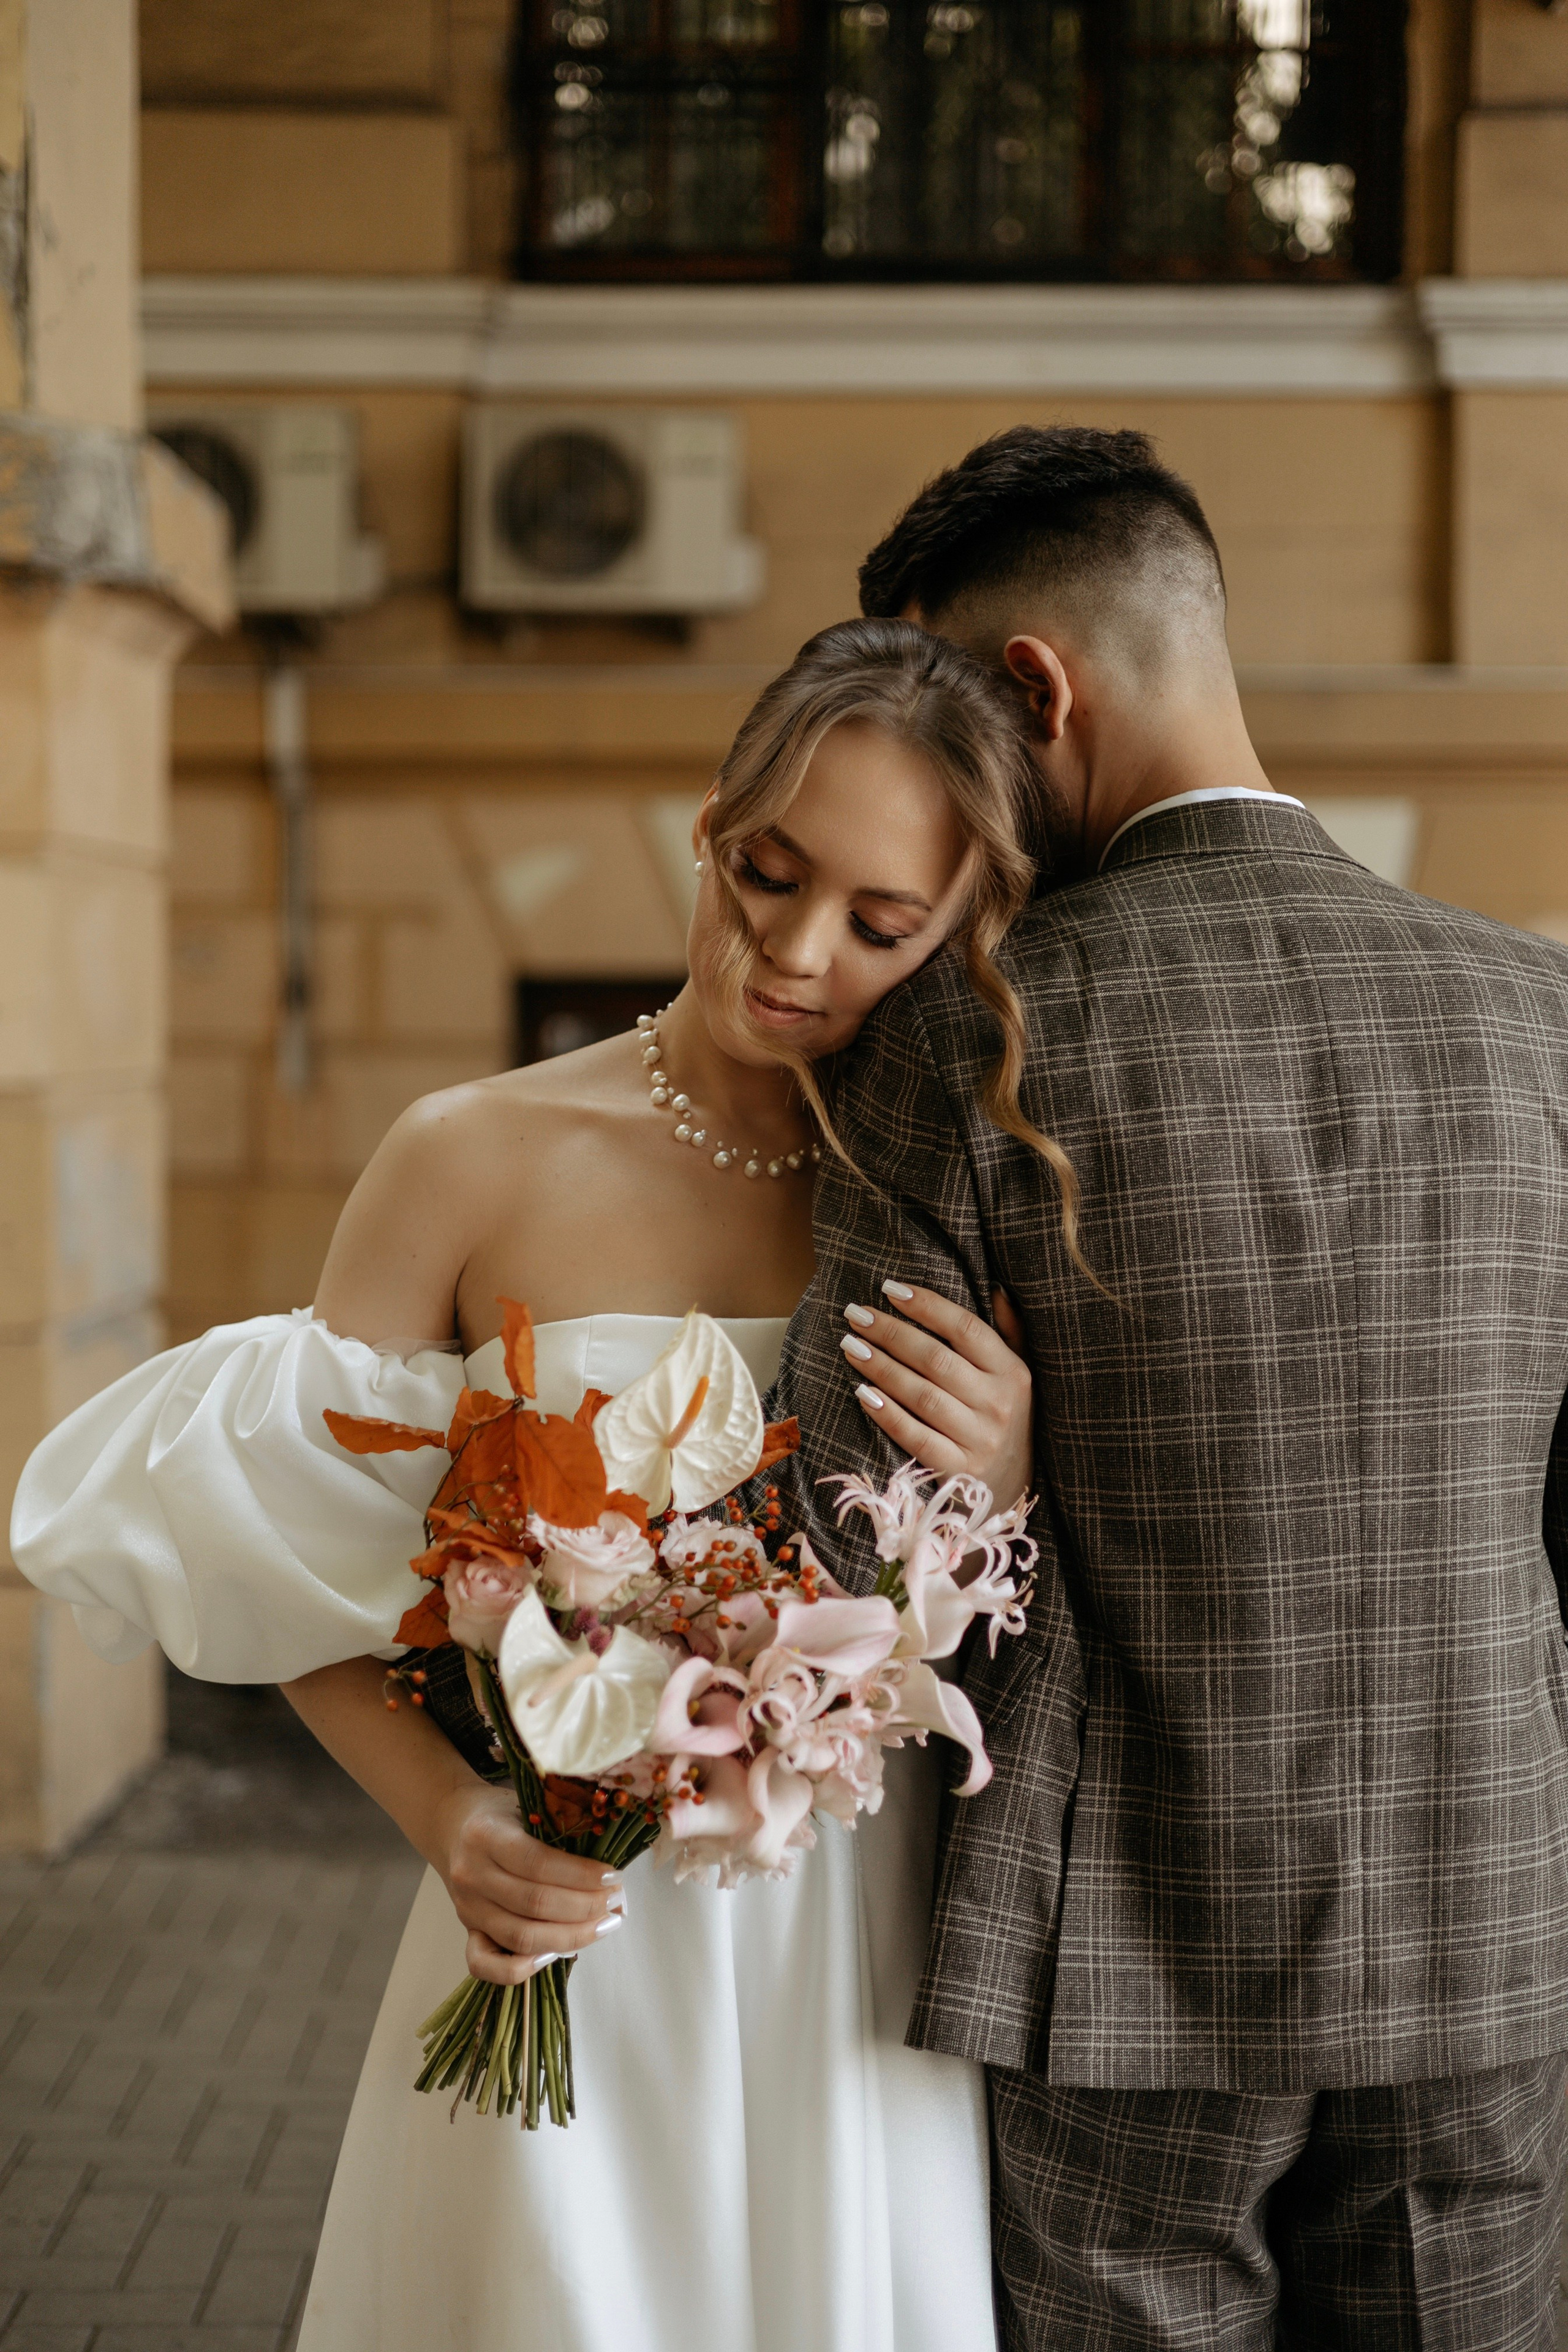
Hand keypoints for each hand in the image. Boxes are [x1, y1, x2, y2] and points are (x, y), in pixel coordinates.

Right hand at [434, 1779, 625, 1986]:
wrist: (453, 1825)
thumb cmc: (502, 1815)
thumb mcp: (528, 1805)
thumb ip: (561, 1830)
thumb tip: (610, 1870)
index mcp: (486, 1836)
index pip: (539, 1863)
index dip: (581, 1875)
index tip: (613, 1876)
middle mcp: (472, 1875)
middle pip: (535, 1904)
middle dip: (585, 1907)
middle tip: (615, 1901)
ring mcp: (467, 1908)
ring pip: (521, 1937)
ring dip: (570, 1936)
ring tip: (603, 1925)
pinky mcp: (467, 1930)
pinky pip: (485, 1965)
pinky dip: (521, 1969)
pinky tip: (554, 1956)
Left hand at [839, 1281, 1032, 1509]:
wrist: (1013, 1489)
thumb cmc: (1006, 1420)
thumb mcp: (1017, 1376)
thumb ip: (1009, 1331)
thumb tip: (996, 1286)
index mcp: (1013, 1373)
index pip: (966, 1329)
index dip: (927, 1305)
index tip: (890, 1288)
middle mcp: (999, 1405)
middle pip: (935, 1359)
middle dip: (891, 1333)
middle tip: (856, 1315)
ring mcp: (979, 1440)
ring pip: (921, 1395)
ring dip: (881, 1368)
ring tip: (851, 1346)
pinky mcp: (958, 1469)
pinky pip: (915, 1436)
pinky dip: (887, 1414)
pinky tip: (862, 1393)